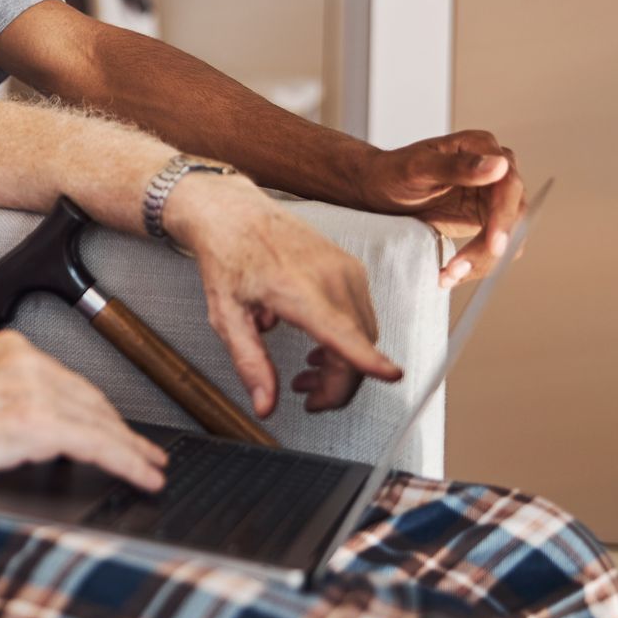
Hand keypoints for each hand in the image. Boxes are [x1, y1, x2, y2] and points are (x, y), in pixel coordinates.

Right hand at [0, 330, 167, 490]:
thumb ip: (4, 400)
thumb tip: (32, 430)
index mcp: (9, 350)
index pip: (68, 383)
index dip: (99, 410)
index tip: (117, 427)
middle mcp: (26, 362)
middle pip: (91, 400)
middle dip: (122, 429)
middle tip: (146, 452)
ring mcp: (33, 389)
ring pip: (100, 422)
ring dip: (131, 450)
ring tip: (150, 469)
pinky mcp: (36, 421)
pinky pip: (97, 444)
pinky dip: (126, 461)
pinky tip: (141, 475)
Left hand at [167, 175, 403, 418]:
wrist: (234, 213)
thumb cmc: (228, 257)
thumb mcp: (226, 315)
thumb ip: (250, 362)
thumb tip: (266, 405)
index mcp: (298, 290)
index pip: (343, 331)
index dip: (369, 358)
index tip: (391, 376)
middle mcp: (330, 277)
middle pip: (358, 345)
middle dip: (339, 384)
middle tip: (308, 397)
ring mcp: (346, 270)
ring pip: (365, 333)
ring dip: (344, 363)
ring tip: (307, 374)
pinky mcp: (351, 267)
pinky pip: (361, 314)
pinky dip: (348, 338)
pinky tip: (318, 345)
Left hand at [354, 131, 525, 287]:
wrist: (376, 188)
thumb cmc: (391, 171)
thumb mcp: (417, 168)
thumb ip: (457, 167)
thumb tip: (499, 166)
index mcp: (482, 147)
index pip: (508, 186)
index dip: (504, 218)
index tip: (494, 245)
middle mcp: (494, 170)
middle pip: (513, 215)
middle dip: (490, 248)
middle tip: (459, 269)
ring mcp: (491, 196)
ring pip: (507, 236)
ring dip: (482, 261)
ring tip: (447, 275)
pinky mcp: (484, 218)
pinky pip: (492, 246)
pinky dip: (476, 263)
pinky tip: (450, 272)